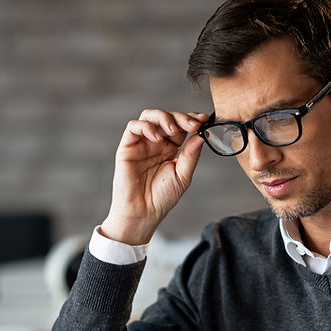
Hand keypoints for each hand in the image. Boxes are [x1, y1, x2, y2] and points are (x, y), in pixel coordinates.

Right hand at [99, 109, 207, 244]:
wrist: (143, 213)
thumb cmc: (162, 198)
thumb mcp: (183, 176)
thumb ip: (191, 154)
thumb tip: (202, 133)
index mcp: (171, 148)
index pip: (181, 126)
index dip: (192, 119)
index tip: (204, 119)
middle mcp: (156, 143)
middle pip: (167, 117)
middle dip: (181, 117)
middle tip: (192, 124)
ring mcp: (141, 143)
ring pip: (150, 116)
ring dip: (163, 117)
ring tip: (172, 129)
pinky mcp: (127, 146)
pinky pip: (133, 127)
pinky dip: (145, 126)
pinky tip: (156, 137)